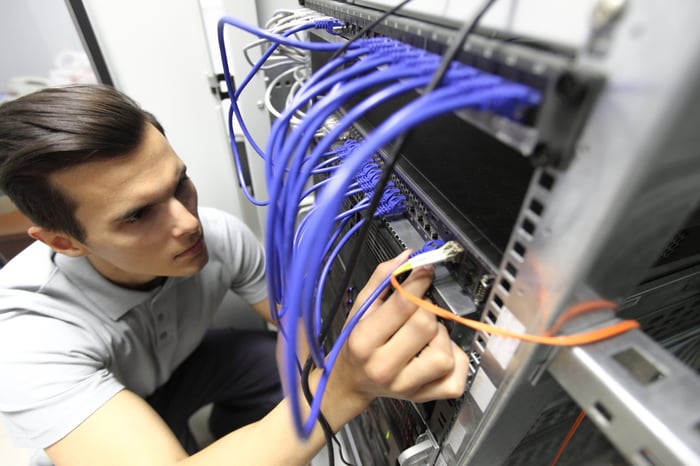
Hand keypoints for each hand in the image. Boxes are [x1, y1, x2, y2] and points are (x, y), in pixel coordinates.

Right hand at [327, 251, 468, 411]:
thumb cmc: (356, 342)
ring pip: (444, 352)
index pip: (403, 305)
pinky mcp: (424, 397)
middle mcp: (383, 367)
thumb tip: (408, 257)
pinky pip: (456, 376)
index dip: (420, 280)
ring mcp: (406, 386)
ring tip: (425, 335)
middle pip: (426, 325)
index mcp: (364, 342)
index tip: (425, 270)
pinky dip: (453, 360)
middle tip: (418, 309)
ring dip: (440, 336)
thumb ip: (382, 279)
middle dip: (426, 309)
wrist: (350, 382)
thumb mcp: (360, 308)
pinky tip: (436, 352)